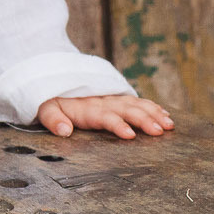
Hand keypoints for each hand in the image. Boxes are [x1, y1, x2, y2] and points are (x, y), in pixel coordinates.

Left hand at [35, 94, 174, 139]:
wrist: (52, 79)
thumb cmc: (50, 100)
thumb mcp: (44, 108)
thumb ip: (53, 118)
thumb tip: (63, 130)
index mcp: (86, 107)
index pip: (104, 116)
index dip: (116, 124)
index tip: (130, 134)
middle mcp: (102, 101)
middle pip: (126, 109)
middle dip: (144, 119)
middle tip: (160, 131)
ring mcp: (112, 99)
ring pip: (136, 104)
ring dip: (153, 113)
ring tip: (169, 125)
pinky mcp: (117, 98)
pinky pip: (137, 101)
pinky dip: (153, 107)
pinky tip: (166, 115)